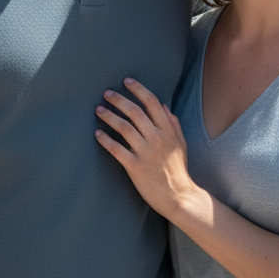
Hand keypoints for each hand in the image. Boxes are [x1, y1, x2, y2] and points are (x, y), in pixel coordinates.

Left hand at [95, 78, 198, 221]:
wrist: (179, 197)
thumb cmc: (178, 169)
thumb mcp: (181, 143)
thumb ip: (173, 123)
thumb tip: (163, 106)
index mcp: (168, 130)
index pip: (152, 102)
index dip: (138, 89)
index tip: (126, 81)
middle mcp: (157, 138)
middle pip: (135, 112)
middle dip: (119, 100)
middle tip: (106, 93)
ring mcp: (146, 152)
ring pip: (124, 128)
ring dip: (109, 116)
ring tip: (99, 110)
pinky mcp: (136, 167)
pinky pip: (117, 149)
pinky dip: (106, 140)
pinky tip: (97, 133)